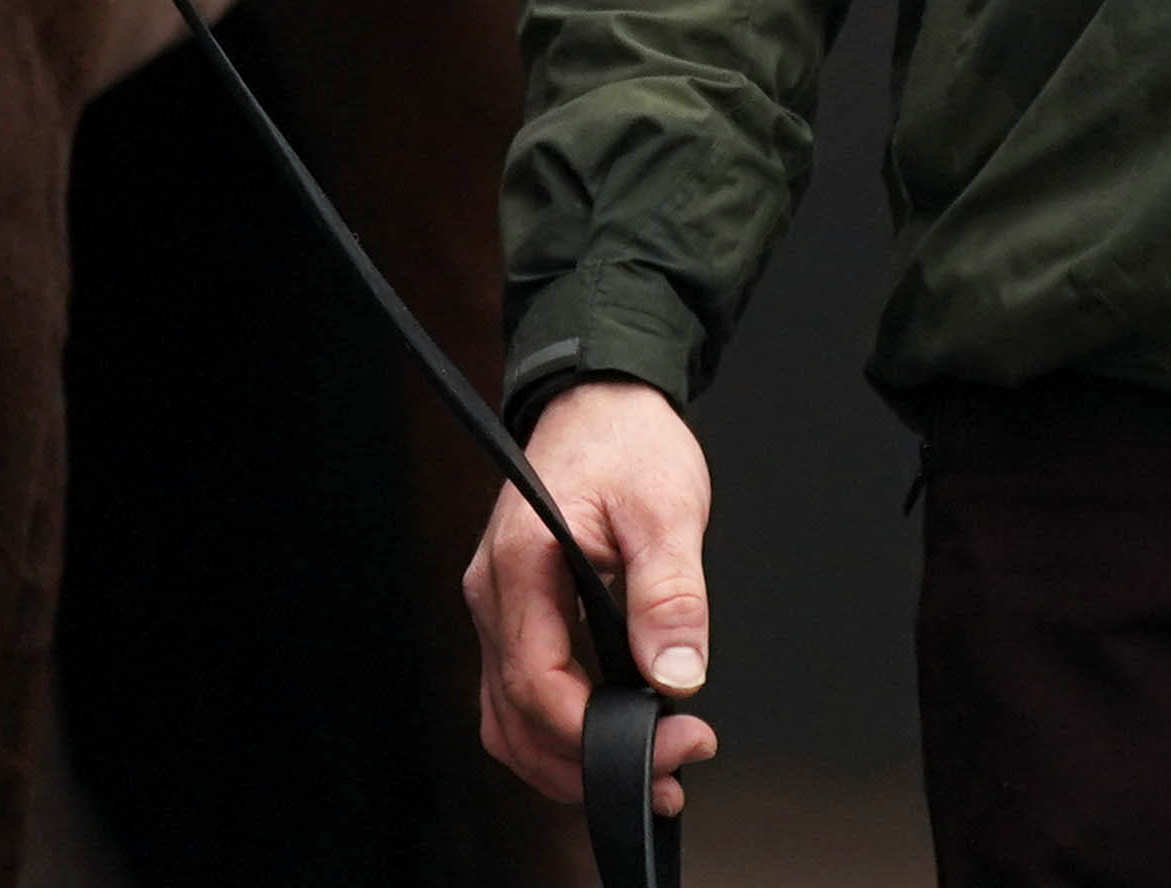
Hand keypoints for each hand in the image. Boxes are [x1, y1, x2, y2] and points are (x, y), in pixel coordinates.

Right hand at [462, 380, 720, 817]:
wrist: (600, 402)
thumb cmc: (626, 443)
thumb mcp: (666, 509)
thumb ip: (669, 595)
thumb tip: (676, 677)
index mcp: (522, 564)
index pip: (538, 684)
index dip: (600, 735)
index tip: (672, 743)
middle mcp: (494, 593)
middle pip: (516, 720)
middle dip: (589, 763)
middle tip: (673, 769)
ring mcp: (499, 608)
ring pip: (509, 720)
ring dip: (569, 760)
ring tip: (648, 765)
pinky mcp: (515, 615)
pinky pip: (519, 695)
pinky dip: (560, 732)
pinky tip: (612, 734)